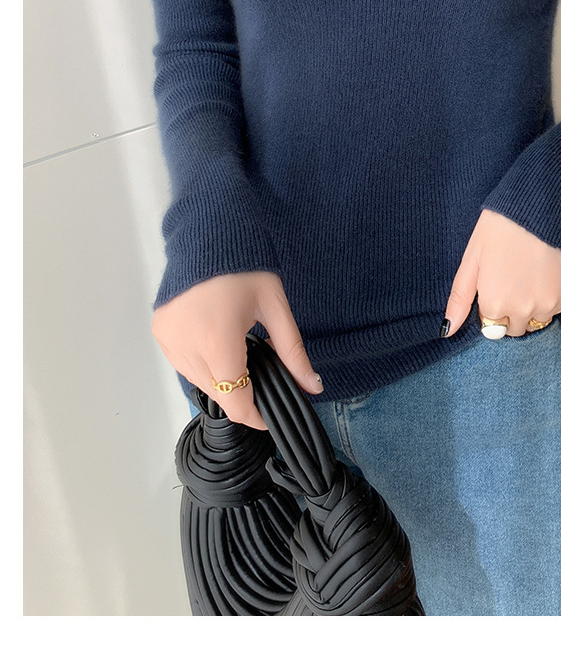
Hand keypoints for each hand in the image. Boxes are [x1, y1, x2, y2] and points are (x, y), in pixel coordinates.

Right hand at [151, 270, 322, 430]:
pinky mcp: (160, 331)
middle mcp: (187, 346)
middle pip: (218, 394)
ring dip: (219, 379)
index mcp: (218, 342)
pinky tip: (216, 345)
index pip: (236, 401)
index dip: (255, 414)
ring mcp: (168, 339)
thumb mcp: (275, 307)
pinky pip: (182, 364)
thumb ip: (292, 352)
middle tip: (260, 377)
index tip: (270, 415)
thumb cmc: (245, 266)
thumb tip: (312, 386)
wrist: (209, 233)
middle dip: (241, 394)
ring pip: (197, 382)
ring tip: (238, 355)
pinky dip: (200, 364)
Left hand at [442, 209, 560, 336]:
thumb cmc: (500, 227)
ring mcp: (550, 304)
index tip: (497, 285)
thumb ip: (460, 299)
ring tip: (530, 275)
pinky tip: (546, 271)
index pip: (491, 325)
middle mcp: (523, 311)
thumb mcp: (472, 259)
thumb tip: (447, 330)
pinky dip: (553, 295)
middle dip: (512, 311)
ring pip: (538, 320)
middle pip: (516, 328)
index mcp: (495, 304)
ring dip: (533, 306)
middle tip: (513, 280)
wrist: (537, 205)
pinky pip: (559, 307)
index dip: (493, 305)